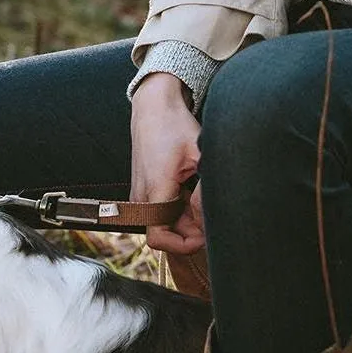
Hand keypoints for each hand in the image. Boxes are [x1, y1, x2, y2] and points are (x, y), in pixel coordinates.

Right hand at [130, 74, 205, 255]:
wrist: (153, 107)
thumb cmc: (175, 126)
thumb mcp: (199, 155)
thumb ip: (204, 190)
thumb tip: (209, 218)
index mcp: (155, 188)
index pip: (159, 239)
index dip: (183, 245)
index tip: (205, 235)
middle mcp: (141, 196)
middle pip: (165, 234)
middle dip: (189, 233)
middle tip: (212, 215)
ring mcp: (140, 193)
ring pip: (163, 224)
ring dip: (185, 220)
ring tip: (202, 199)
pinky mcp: (143, 190)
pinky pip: (160, 212)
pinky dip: (178, 210)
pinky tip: (192, 193)